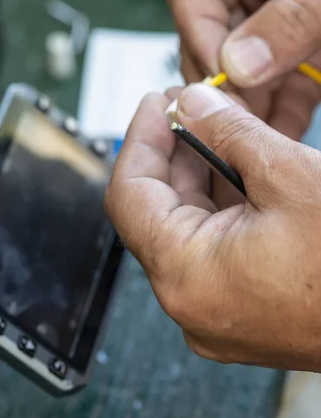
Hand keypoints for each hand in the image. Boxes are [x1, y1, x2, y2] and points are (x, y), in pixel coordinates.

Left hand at [106, 83, 320, 370]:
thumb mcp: (289, 175)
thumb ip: (227, 131)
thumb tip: (192, 105)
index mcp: (186, 277)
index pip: (128, 196)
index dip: (139, 139)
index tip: (156, 104)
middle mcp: (191, 304)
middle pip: (156, 211)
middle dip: (172, 153)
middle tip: (187, 109)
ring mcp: (216, 313)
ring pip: (186, 229)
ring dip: (197, 177)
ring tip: (214, 130)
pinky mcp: (242, 311)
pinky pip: (213, 250)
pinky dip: (220, 207)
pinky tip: (236, 169)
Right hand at [166, 0, 320, 139]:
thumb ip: (293, 19)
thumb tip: (237, 66)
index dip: (201, 35)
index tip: (223, 77)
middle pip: (209, 35)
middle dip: (223, 81)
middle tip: (235, 120)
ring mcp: (272, 18)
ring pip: (237, 70)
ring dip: (245, 108)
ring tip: (252, 142)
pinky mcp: (294, 51)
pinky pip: (273, 87)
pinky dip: (275, 116)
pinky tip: (277, 139)